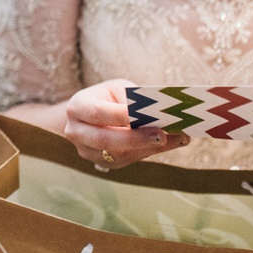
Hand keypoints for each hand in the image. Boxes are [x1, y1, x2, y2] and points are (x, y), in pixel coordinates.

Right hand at [62, 78, 190, 169]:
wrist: (90, 114)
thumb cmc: (107, 97)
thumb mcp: (117, 89)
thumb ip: (133, 99)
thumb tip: (160, 111)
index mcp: (77, 107)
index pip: (98, 113)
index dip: (122, 115)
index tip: (148, 115)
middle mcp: (75, 131)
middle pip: (105, 139)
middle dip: (136, 138)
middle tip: (163, 135)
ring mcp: (86, 151)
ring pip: (117, 154)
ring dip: (148, 148)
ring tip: (176, 139)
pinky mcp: (101, 163)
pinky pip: (126, 161)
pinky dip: (148, 152)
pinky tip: (170, 143)